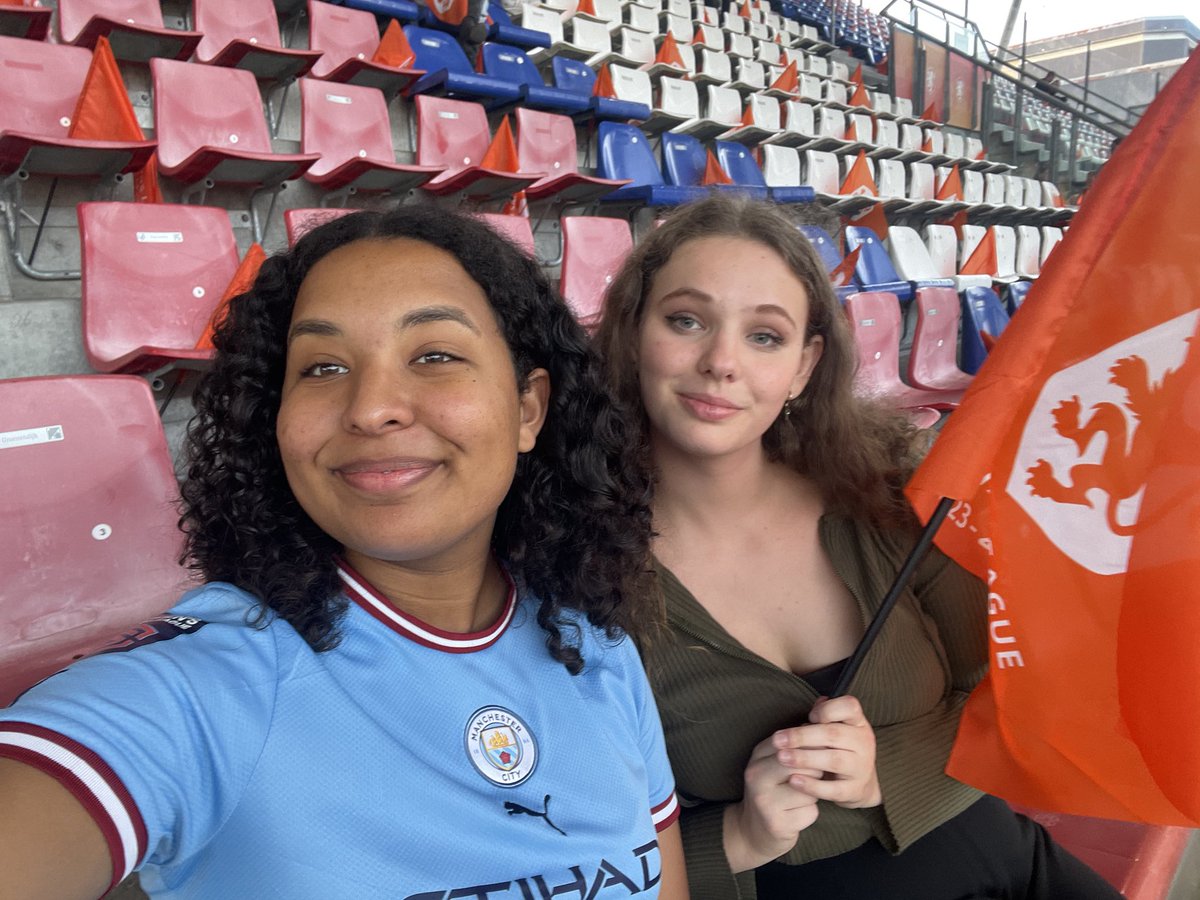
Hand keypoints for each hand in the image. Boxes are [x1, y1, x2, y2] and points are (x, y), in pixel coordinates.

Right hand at [722, 733, 821, 872]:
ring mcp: (765, 802)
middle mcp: (756, 777)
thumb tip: (822, 730)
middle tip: (811, 778)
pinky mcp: (777, 825)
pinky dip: (809, 814)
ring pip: (809, 791)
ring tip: (799, 798)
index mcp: (757, 757)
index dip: (813, 749)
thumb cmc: (772, 791)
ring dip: (812, 796)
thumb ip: (794, 748)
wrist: (753, 830)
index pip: (794, 743)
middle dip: (815, 772)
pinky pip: (810, 813)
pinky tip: (796, 814)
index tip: (819, 754)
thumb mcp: (775, 764)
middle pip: (804, 766)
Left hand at [773, 695, 881, 808]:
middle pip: (833, 735)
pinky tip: (794, 780)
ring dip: (804, 758)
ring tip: (782, 757)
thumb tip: (818, 702)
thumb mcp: (837, 727)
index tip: (809, 716)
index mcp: (858, 723)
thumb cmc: (840, 748)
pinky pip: (833, 790)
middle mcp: (863, 743)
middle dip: (802, 736)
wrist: (860, 782)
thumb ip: (825, 714)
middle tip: (778, 740)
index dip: (828, 709)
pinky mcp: (854, 790)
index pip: (850, 706)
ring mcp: (861, 768)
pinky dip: (812, 786)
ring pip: (833, 761)